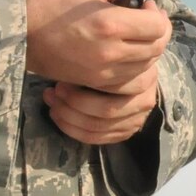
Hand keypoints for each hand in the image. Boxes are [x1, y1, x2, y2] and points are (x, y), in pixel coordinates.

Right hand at [25, 0, 171, 90]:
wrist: (22, 36)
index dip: (157, 14)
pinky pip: (129, 78)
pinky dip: (134, 66)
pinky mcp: (97, 82)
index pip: (158, 26)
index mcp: (111, 23)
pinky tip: (123, 52)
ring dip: (148, 49)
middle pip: (157, 47)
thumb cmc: (53, 4)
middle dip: (158, 31)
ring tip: (134, 35)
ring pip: (147, 65)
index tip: (146, 6)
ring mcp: (105, 71)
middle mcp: (112, 51)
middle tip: (144, 19)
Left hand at [44, 64, 160, 145]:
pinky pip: (96, 139)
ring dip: (68, 119)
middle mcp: (144, 102)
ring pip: (98, 128)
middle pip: (105, 111)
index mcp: (143, 79)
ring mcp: (136, 120)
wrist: (134, 73)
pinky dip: (73, 131)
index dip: (81, 89)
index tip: (60, 82)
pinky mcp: (125, 133)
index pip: (111, 89)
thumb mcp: (110, 56)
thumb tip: (63, 68)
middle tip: (52, 93)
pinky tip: (60, 118)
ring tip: (52, 105)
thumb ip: (94, 63)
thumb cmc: (115, 61)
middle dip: (72, 105)